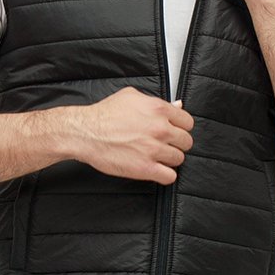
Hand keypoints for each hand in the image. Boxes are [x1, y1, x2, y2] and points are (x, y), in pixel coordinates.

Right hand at [75, 88, 193, 183]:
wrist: (86, 132)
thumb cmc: (105, 114)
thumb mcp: (132, 97)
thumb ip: (157, 102)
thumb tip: (177, 105)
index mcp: (158, 109)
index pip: (187, 122)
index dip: (180, 128)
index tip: (173, 132)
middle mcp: (159, 129)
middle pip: (186, 142)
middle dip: (176, 144)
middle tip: (164, 145)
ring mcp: (153, 149)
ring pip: (179, 159)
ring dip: (169, 160)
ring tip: (156, 157)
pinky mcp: (145, 168)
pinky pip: (170, 176)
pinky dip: (165, 175)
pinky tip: (156, 170)